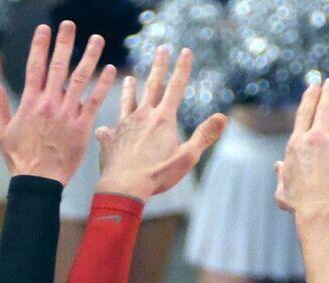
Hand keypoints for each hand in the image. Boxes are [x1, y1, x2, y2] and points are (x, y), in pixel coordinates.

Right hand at [0, 22, 116, 182]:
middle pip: (58, 66)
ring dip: (90, 57)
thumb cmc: (19, 159)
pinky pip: (94, 102)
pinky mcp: (82, 127)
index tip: (44, 28)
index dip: (39, 45)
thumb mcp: (2, 131)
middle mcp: (49, 103)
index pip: (35, 66)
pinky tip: (111, 70)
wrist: (38, 181)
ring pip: (80, 79)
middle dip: (65, 43)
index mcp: (30, 102)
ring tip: (98, 39)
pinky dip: (103, 85)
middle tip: (70, 24)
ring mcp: (67, 114)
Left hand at [96, 47, 227, 200]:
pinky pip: (108, 129)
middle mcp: (143, 115)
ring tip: (129, 78)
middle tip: (162, 49)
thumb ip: (204, 135)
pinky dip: (108, 129)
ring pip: (127, 101)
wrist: (124, 187)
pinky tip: (104, 129)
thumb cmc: (158, 174)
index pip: (176, 87)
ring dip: (129, 89)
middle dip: (159, 66)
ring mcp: (124, 125)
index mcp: (163, 119)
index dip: (182, 68)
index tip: (185, 51)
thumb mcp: (187, 157)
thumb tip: (223, 117)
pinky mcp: (110, 137)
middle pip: (153, 86)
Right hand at [274, 79, 328, 218]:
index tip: (313, 88)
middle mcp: (318, 137)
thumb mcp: (283, 190)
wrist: (320, 210)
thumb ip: (281, 175)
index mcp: (298, 143)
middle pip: (325, 108)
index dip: (309, 99)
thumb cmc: (300, 205)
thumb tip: (278, 167)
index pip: (304, 114)